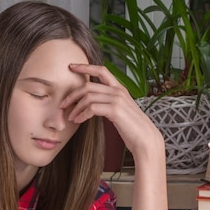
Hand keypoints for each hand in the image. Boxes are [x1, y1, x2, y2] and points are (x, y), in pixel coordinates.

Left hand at [62, 63, 169, 209]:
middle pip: (88, 85)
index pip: (101, 70)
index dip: (85, 66)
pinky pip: (91, 107)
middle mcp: (119, 90)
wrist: (147, 143)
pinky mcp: (115, 110)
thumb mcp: (119, 114)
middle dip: (72, 93)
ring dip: (75, 107)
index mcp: (120, 89)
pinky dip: (81, 113)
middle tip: (63, 104)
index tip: (71, 67)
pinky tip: (77, 121)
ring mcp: (118, 99)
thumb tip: (92, 105)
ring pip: (88, 96)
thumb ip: (107, 105)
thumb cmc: (133, 131)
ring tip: (70, 118)